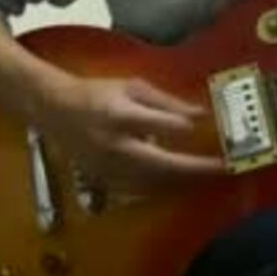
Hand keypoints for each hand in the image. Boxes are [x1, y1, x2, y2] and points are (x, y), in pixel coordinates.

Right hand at [34, 76, 223, 192]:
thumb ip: (167, 102)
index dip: (185, 128)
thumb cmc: (98, 92)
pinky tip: (181, 184)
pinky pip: (140, 189)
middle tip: (222, 169)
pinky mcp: (104, 179)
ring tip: (208, 177)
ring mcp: (108, 167)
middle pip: (162, 164)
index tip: (212, 130)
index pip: (161, 125)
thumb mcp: (132, 86)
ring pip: (153, 182)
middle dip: (195, 169)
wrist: (54, 109)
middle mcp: (114, 145)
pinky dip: (163, 188)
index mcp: (120, 115)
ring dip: (183, 182)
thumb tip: (200, 115)